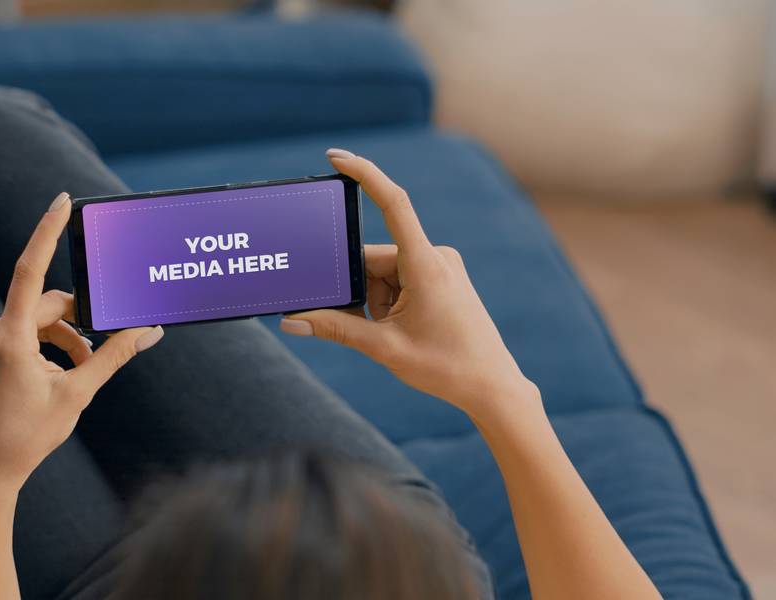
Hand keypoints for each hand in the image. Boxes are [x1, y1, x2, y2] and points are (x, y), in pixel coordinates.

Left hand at [0, 193, 163, 495]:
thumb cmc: (28, 437)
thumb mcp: (78, 394)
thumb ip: (113, 357)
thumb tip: (148, 331)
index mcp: (10, 340)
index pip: (30, 270)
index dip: (47, 232)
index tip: (61, 201)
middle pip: (44, 306)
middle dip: (75, 324)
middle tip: (98, 352)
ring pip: (29, 322)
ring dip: (58, 340)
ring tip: (75, 373)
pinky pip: (13, 334)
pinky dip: (37, 347)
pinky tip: (47, 377)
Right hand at [281, 150, 537, 421]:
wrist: (492, 387)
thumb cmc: (446, 367)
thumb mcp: (383, 348)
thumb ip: (335, 329)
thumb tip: (291, 321)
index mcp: (425, 264)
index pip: (393, 204)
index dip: (364, 174)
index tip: (336, 158)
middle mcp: (434, 257)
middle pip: (373, 259)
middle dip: (358, 292)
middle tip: (369, 328)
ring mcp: (439, 266)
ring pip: (383, 273)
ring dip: (374, 303)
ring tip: (392, 336)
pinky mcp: (441, 278)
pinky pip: (398, 280)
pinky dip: (386, 303)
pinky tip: (399, 331)